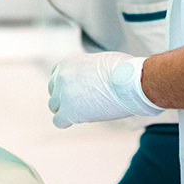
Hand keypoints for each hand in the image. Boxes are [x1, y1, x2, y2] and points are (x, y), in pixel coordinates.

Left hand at [47, 52, 163, 128]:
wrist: (129, 81)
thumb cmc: (124, 71)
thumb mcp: (99, 61)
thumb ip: (86, 70)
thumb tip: (91, 79)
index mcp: (68, 62)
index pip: (57, 76)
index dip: (68, 85)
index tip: (79, 91)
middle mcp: (61, 76)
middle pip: (54, 92)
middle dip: (66, 98)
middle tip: (84, 102)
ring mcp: (63, 93)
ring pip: (54, 106)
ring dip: (66, 110)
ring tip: (86, 111)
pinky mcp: (68, 111)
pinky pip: (58, 121)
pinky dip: (67, 122)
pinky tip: (81, 119)